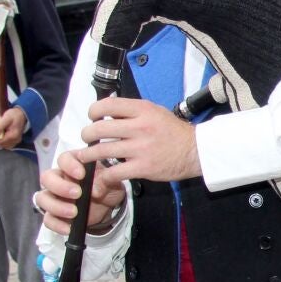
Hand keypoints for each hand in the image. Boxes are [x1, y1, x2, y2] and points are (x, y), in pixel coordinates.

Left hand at [0, 106, 26, 148]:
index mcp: (13, 136)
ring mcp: (15, 141)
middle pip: (0, 144)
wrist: (22, 114)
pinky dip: (1, 139)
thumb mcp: (6, 119)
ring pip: (2, 145)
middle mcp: (15, 140)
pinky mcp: (15, 141)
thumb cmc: (14, 115)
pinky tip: (1, 133)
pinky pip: (6, 144)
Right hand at [38, 151, 128, 235]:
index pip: (64, 159)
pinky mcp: (54, 214)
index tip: (81, 174)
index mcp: (73, 164)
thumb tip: (95, 190)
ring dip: (56, 206)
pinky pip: (48, 219)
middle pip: (46, 178)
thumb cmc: (106, 187)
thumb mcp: (112, 182)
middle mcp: (59, 178)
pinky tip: (68, 228)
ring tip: (74, 213)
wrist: (107, 207)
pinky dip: (56, 224)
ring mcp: (54, 196)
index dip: (69, 165)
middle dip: (60, 186)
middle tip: (77, 194)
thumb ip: (105, 182)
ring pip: (42, 198)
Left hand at [79, 97, 201, 183]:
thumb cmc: (173, 131)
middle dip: (87, 134)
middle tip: (86, 138)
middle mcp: (140, 127)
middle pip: (100, 129)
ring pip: (102, 151)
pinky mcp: (143, 168)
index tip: (92, 117)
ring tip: (85, 156)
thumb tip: (108, 111)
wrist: (195, 151)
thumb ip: (133, 111)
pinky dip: (104, 176)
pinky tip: (103, 176)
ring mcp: (141, 148)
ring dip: (88, 155)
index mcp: (142, 110)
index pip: (108, 105)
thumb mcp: (155, 111)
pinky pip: (114, 172)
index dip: (94, 110)